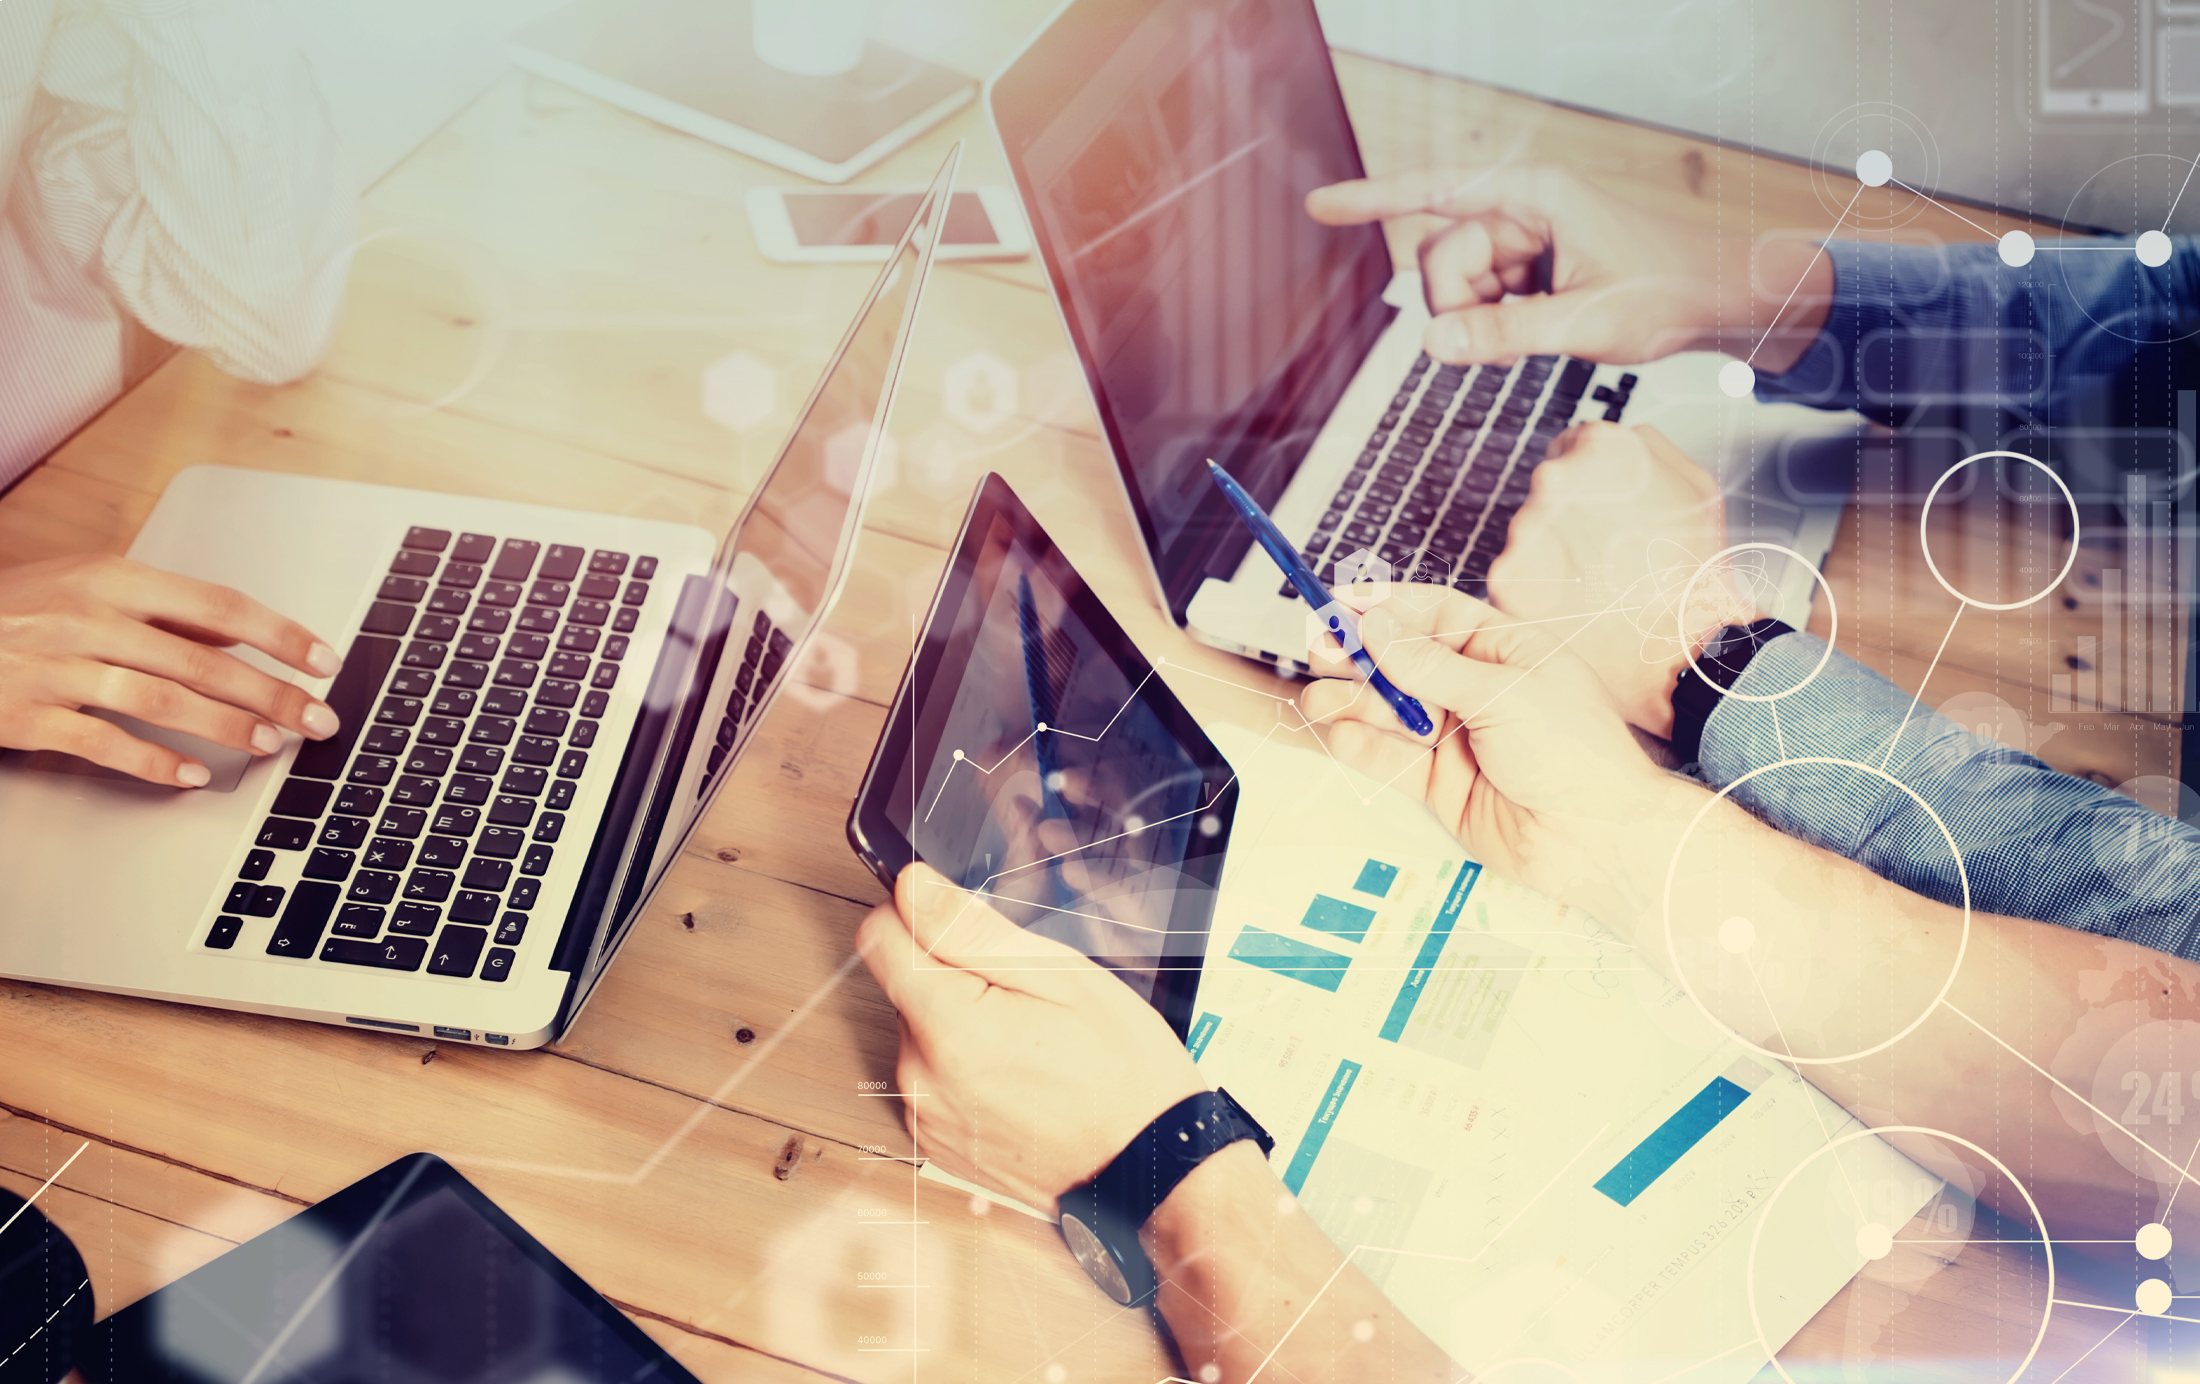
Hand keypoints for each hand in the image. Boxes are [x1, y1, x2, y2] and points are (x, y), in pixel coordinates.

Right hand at [0, 555, 341, 786]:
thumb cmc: (19, 609)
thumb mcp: (92, 588)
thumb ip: (167, 610)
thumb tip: (246, 631)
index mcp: (113, 579)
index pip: (217, 603)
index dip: (278, 634)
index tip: (324, 660)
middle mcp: (89, 618)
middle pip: (200, 658)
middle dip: (270, 692)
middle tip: (318, 718)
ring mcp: (57, 667)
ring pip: (159, 698)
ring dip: (223, 725)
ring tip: (270, 744)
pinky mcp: (28, 714)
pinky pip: (102, 741)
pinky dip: (153, 761)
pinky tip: (193, 775)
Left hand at [855, 862, 1206, 1211]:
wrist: (1150, 1168)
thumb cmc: (1122, 1072)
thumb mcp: (1061, 976)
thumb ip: (972, 931)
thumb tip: (911, 888)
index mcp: (949, 1030)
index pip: (879, 939)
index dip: (918, 918)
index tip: (965, 931)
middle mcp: (922, 1080)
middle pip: (905, 988)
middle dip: (954, 979)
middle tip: (1024, 1002)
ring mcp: (927, 1119)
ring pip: (920, 1033)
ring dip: (960, 1025)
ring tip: (1029, 1045)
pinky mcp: (937, 1144)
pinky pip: (932, 1079)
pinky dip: (964, 1070)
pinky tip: (1019, 1079)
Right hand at [1300, 583, 1665, 899]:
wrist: (1596, 837)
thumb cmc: (1573, 752)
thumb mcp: (1503, 694)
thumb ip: (1430, 666)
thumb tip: (1375, 626)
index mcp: (1503, 649)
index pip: (1434, 614)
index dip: (1387, 607)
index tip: (1342, 603)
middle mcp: (1474, 688)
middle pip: (1402, 661)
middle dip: (1359, 656)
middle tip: (1320, 651)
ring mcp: (1454, 735)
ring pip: (1389, 710)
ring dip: (1351, 703)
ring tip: (1319, 701)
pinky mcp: (1438, 782)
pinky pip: (1391, 758)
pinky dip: (1363, 747)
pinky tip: (1341, 736)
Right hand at [1305, 164, 1830, 369]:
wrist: (1716, 299)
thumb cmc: (1666, 292)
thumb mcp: (1584, 323)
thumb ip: (1503, 335)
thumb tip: (1432, 342)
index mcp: (1532, 197)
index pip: (1434, 194)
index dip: (1373, 200)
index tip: (1320, 204)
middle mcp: (1520, 211)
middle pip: (1440, 258)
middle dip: (1458, 305)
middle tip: (1506, 337)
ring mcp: (1522, 241)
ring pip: (1455, 288)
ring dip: (1480, 322)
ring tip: (1536, 335)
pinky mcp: (1527, 270)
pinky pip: (1479, 302)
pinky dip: (1495, 328)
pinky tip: (1537, 332)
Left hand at [1486, 423, 1760, 738]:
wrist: (1678, 653)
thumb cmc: (1694, 576)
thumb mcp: (1699, 490)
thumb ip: (1652, 448)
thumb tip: (1624, 435)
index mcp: (1602, 448)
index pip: (1573, 445)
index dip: (1592, 482)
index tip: (1604, 511)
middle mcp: (1555, 479)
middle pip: (1549, 490)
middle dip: (1571, 518)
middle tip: (1607, 555)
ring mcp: (1525, 528)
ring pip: (1530, 533)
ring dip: (1552, 555)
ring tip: (1595, 586)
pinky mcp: (1505, 577)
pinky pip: (1514, 576)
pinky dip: (1536, 592)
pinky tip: (1573, 607)